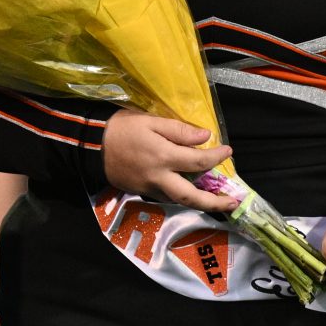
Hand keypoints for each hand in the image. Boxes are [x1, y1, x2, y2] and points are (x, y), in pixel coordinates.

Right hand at [102, 111, 237, 212]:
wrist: (92, 145)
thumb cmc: (122, 128)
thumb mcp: (151, 121)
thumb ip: (179, 130)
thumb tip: (206, 136)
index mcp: (163, 157)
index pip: (198, 161)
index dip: (217, 157)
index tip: (228, 150)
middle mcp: (159, 178)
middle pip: (192, 197)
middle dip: (214, 203)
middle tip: (233, 203)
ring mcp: (150, 188)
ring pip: (180, 201)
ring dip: (201, 203)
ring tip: (218, 201)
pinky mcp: (142, 192)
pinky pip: (168, 198)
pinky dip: (183, 197)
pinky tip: (192, 192)